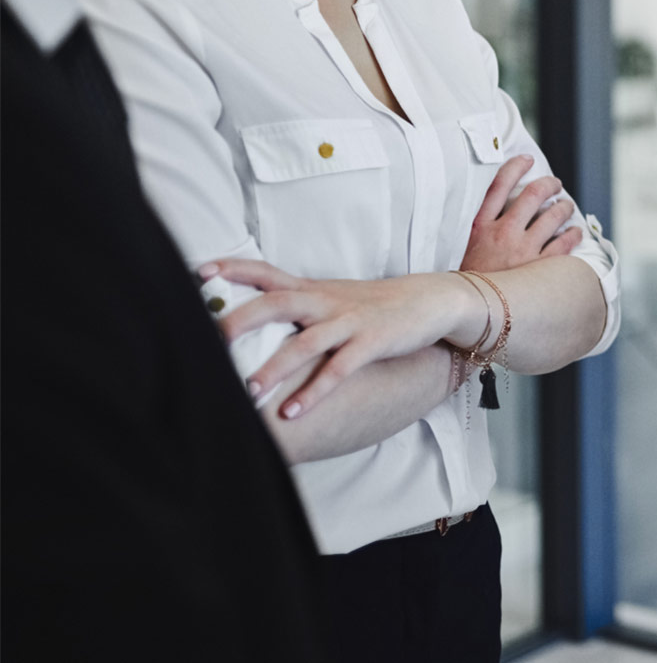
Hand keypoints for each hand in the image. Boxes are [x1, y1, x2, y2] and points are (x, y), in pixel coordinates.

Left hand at [203, 259, 482, 419]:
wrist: (432, 300)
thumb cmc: (377, 304)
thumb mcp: (335, 296)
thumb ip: (299, 303)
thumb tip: (254, 318)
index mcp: (314, 289)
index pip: (266, 271)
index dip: (234, 269)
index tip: (200, 270)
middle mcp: (326, 302)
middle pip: (276, 303)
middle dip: (241, 319)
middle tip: (208, 339)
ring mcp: (350, 322)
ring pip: (305, 343)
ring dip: (274, 368)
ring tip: (247, 392)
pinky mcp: (372, 344)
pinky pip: (339, 370)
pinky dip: (314, 391)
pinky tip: (292, 411)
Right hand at [462, 155, 580, 271]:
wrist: (469, 310)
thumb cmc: (466, 280)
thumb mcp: (464, 249)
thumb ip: (481, 229)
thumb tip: (501, 211)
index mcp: (481, 226)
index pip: (499, 186)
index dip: (515, 167)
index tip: (526, 159)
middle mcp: (503, 233)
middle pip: (533, 195)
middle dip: (548, 184)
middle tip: (555, 183)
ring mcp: (523, 250)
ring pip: (553, 216)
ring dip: (564, 207)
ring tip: (566, 206)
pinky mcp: (538, 268)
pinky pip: (564, 243)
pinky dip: (573, 233)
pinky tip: (575, 231)